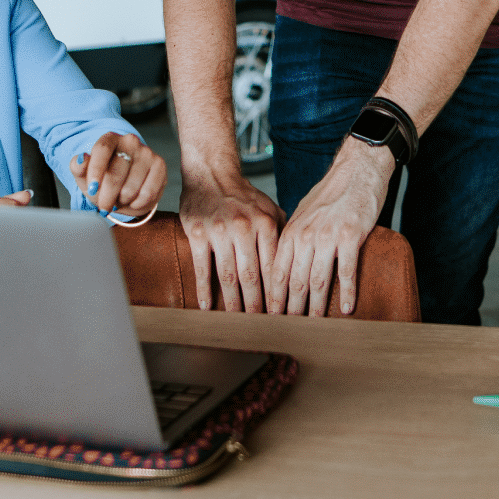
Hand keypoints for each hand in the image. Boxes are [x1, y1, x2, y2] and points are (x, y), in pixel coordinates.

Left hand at [74, 132, 166, 218]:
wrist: (125, 186)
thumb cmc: (103, 179)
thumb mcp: (85, 175)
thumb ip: (78, 167)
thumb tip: (80, 159)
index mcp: (110, 138)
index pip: (102, 150)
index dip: (95, 171)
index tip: (92, 189)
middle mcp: (130, 142)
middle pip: (115, 175)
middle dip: (106, 197)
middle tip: (103, 206)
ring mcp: (147, 153)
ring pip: (131, 188)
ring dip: (122, 201)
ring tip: (119, 199)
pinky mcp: (160, 166)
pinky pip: (147, 193)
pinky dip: (137, 203)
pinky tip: (133, 200)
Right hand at [178, 171, 284, 312]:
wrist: (211, 173)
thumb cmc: (243, 196)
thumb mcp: (269, 208)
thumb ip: (282, 232)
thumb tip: (300, 258)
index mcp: (265, 223)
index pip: (274, 265)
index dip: (277, 292)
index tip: (281, 313)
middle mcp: (244, 228)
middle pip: (252, 275)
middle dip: (257, 304)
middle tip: (261, 325)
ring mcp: (220, 231)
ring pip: (228, 275)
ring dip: (233, 302)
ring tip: (237, 320)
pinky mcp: (197, 233)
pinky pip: (203, 267)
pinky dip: (204, 289)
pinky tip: (206, 306)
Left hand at [266, 140, 390, 316]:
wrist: (357, 169)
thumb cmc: (331, 193)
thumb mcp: (303, 214)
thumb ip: (293, 238)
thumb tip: (284, 265)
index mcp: (291, 231)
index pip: (277, 272)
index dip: (273, 298)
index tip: (271, 317)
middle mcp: (306, 235)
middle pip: (295, 281)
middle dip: (291, 308)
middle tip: (290, 329)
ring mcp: (328, 236)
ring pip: (319, 281)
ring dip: (317, 307)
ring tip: (316, 325)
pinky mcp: (351, 236)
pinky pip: (347, 271)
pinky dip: (348, 293)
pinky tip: (348, 308)